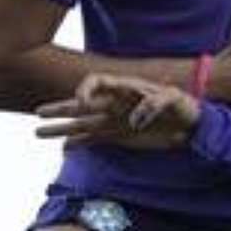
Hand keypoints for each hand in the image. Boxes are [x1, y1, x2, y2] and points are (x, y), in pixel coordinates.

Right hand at [35, 74, 201, 149]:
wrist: (192, 124)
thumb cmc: (184, 106)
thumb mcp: (174, 99)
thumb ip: (155, 105)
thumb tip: (134, 119)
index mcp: (125, 89)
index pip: (97, 83)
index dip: (85, 90)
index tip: (81, 103)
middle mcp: (114, 104)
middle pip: (81, 104)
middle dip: (60, 109)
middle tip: (38, 114)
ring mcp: (114, 120)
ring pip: (81, 123)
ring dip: (61, 128)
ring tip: (38, 132)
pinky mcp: (119, 136)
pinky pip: (93, 139)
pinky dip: (79, 143)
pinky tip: (64, 147)